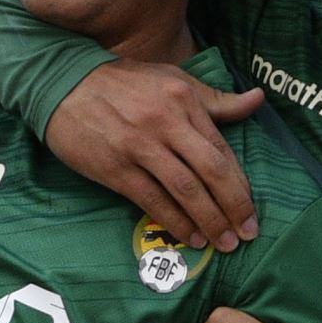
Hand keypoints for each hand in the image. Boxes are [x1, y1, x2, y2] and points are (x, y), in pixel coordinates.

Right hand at [44, 60, 262, 253]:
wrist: (63, 83)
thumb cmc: (123, 82)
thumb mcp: (172, 79)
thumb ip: (215, 99)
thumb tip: (258, 100)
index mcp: (184, 101)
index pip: (221, 150)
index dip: (240, 185)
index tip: (251, 212)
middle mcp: (166, 123)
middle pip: (210, 172)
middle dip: (233, 207)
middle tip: (246, 235)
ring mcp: (140, 147)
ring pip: (185, 190)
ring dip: (208, 220)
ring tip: (222, 243)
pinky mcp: (116, 167)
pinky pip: (152, 200)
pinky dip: (174, 221)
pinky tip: (188, 236)